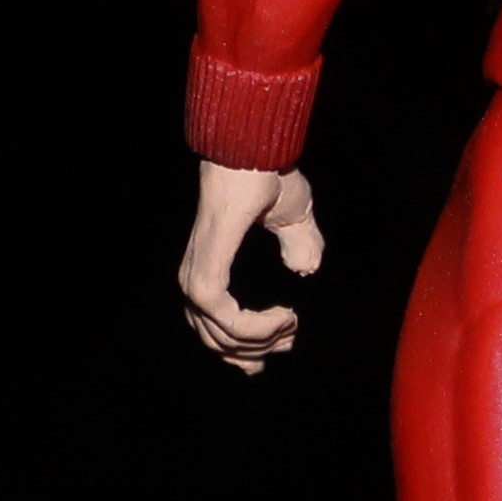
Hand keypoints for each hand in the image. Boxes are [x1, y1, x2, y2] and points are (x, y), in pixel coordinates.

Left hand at [180, 160, 323, 373]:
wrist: (254, 148)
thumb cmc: (268, 173)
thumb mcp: (294, 216)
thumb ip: (299, 244)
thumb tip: (305, 269)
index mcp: (209, 262)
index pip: (211, 321)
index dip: (242, 343)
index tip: (280, 345)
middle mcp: (196, 273)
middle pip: (213, 336)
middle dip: (251, 352)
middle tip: (287, 346)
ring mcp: (197, 274)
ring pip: (220, 334)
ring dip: (260, 340)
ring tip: (290, 328)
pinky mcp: (206, 273)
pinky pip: (225, 319)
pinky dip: (256, 327)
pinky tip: (285, 317)